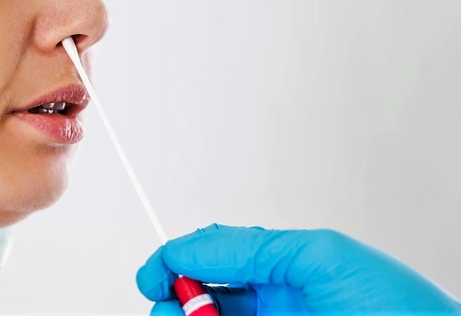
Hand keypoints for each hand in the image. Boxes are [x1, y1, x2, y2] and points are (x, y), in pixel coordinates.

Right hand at [136, 224, 460, 314]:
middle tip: (163, 302)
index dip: (180, 257)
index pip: (221, 251)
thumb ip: (253, 247)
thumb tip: (195, 248)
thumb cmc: (402, 313)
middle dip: (179, 293)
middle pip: (211, 290)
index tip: (154, 273)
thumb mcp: (320, 257)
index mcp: (289, 265)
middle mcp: (280, 299)